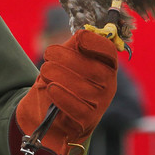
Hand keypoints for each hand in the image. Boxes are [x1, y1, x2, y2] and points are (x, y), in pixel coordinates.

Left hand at [13, 30, 117, 154]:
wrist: (45, 113)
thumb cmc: (58, 81)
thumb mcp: (64, 59)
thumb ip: (74, 45)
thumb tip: (83, 33)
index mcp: (105, 66)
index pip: (109, 53)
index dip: (96, 44)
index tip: (80, 39)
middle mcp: (108, 85)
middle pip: (96, 70)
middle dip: (70, 59)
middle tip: (48, 54)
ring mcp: (100, 105)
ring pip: (85, 89)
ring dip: (61, 76)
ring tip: (45, 70)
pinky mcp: (88, 121)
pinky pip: (79, 109)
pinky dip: (63, 97)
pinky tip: (51, 89)